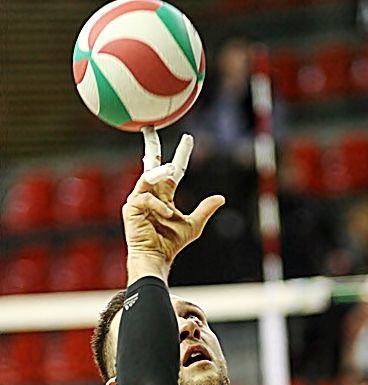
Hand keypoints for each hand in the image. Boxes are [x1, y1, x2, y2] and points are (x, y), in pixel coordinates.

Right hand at [123, 127, 224, 281]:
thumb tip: (221, 198)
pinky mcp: (130, 207)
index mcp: (163, 196)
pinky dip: (159, 205)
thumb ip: (205, 210)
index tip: (189, 139)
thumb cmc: (170, 244)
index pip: (174, 171)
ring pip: (148, 176)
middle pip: (151, 163)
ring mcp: (138, 199)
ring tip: (173, 168)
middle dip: (151, 145)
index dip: (182, 155)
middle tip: (150, 127)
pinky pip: (146, 198)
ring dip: (161, 171)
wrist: (155, 257)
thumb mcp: (193, 224)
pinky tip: (168, 214)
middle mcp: (149, 193)